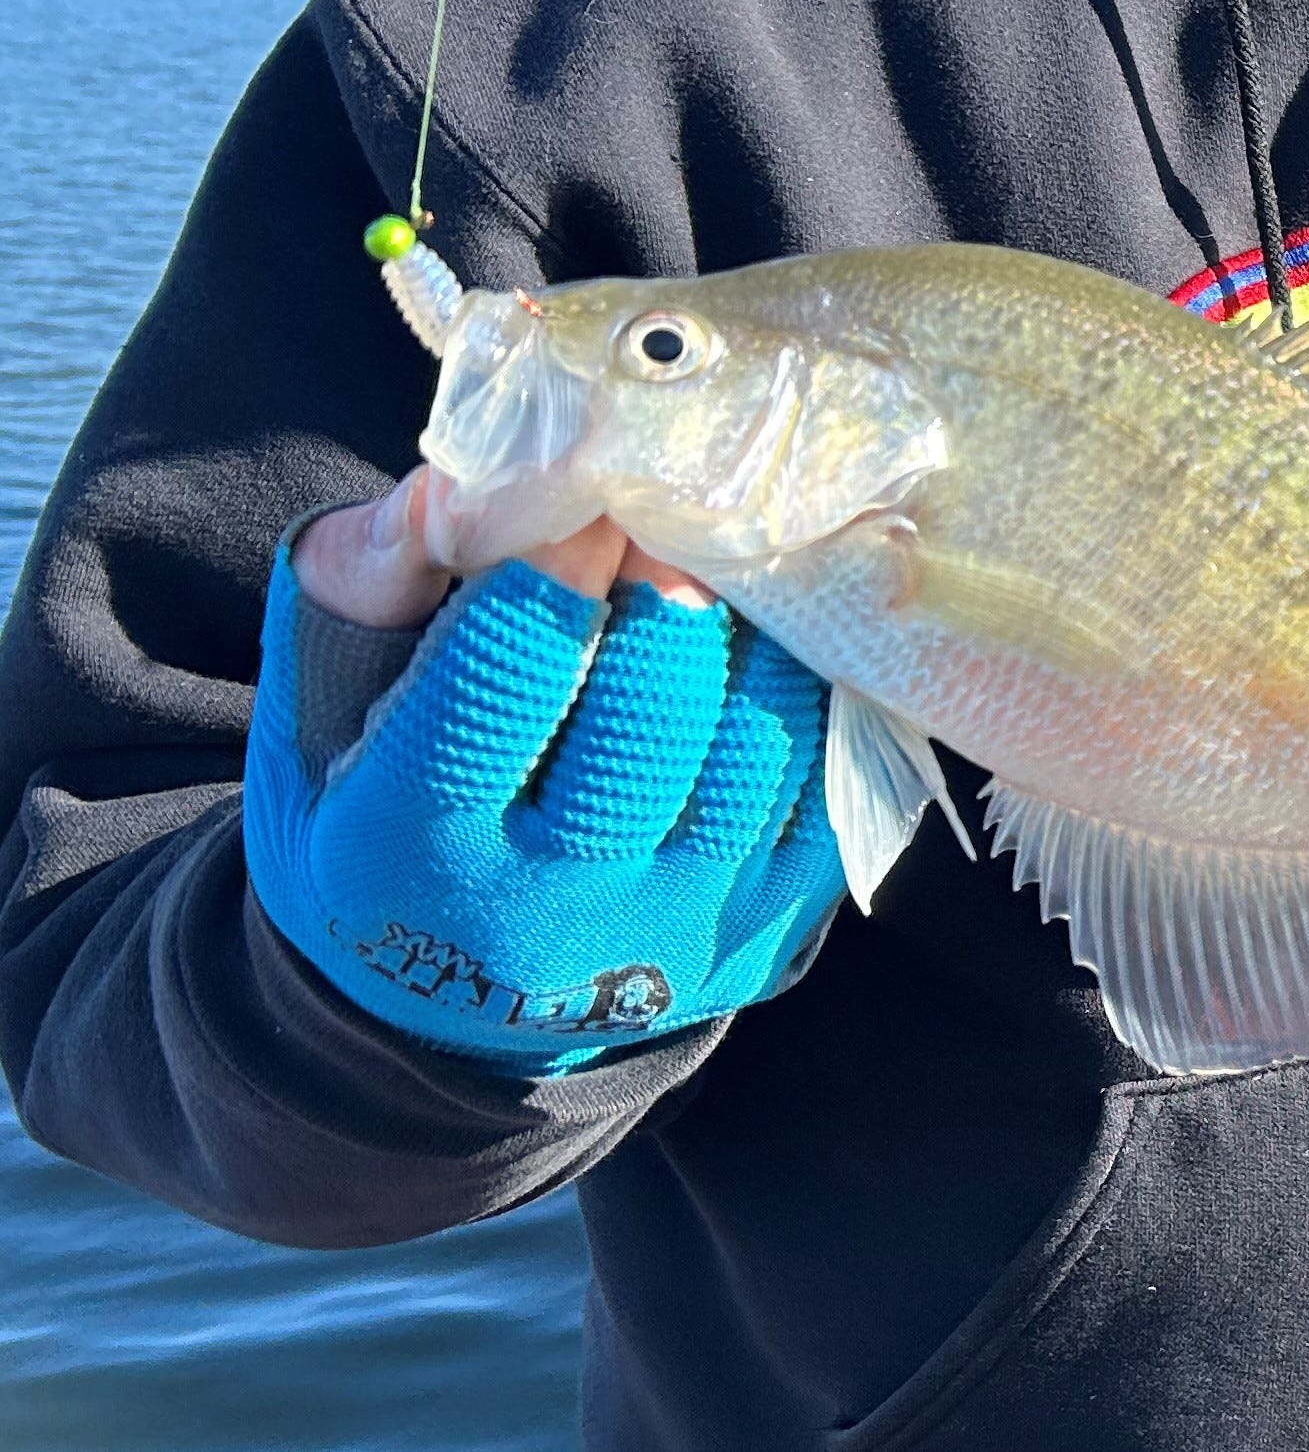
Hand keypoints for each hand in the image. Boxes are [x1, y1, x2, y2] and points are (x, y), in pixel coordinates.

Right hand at [244, 498, 845, 1067]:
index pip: (503, 686)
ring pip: (750, 752)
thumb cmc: (377, 800)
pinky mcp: (763, 932)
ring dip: (757, 640)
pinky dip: (814, 701)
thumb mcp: (323, 698)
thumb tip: (465, 479)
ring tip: (738, 569)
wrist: (449, 991)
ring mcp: (666, 932)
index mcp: (399, 850)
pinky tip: (785, 642)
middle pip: (645, 720)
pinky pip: (822, 790)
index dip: (558, 573)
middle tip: (680, 518)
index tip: (593, 495)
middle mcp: (539, 914)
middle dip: (671, 597)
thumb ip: (372, 578)